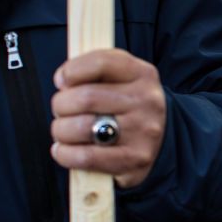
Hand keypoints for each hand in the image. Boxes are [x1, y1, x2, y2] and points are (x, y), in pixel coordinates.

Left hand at [50, 49, 166, 188]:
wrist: (160, 140)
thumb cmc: (127, 106)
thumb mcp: (121, 78)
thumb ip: (94, 70)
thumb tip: (63, 80)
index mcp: (144, 74)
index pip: (101, 63)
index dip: (71, 71)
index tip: (62, 80)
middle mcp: (147, 100)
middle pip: (85, 97)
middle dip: (60, 105)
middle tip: (61, 111)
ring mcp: (143, 131)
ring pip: (81, 127)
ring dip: (60, 130)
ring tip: (64, 131)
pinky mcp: (136, 158)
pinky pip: (86, 156)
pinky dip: (65, 154)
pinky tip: (65, 150)